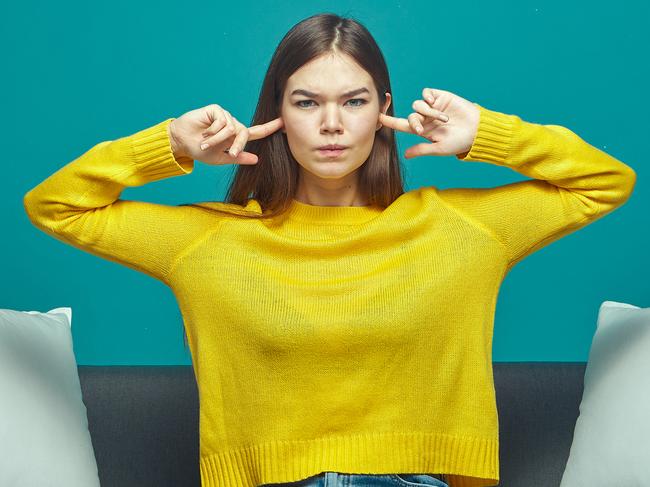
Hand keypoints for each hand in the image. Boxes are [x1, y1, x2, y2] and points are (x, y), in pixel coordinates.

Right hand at [169, 104, 283, 164]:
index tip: (283, 123)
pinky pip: (222, 122)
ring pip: (232, 128)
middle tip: (229, 152)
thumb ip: (238, 158)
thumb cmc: (199, 150)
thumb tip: (257, 159)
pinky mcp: (216, 109)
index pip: (256, 132)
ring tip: (206, 143)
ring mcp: (224, 116)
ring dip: (218, 140)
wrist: (181, 143)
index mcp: (235, 137)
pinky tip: (204, 132)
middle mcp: (232, 124)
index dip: (269, 128)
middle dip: (238, 145)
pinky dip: (213, 131)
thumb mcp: (220, 158)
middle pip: (245, 133)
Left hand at [378, 88, 479, 158]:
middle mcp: (425, 118)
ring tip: (442, 119)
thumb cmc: (459, 142)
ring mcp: (432, 107)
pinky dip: (428, 97)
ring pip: (417, 104)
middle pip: (410, 115)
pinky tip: (435, 103)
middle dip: (414, 122)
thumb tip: (405, 155)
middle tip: (423, 130)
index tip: (378, 118)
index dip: (390, 121)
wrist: (477, 130)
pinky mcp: (440, 97)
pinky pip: (426, 93)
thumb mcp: (439, 148)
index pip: (402, 125)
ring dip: (426, 112)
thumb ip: (422, 149)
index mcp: (423, 130)